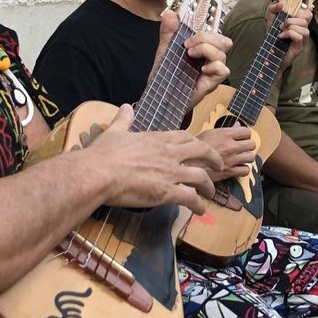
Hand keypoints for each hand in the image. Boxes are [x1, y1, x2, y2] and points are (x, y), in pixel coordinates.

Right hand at [83, 105, 221, 213]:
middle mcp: (169, 153)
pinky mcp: (167, 192)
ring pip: (201, 177)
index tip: (200, 148)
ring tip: (210, 193)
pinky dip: (199, 205)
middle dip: (213, 158)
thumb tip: (126, 107)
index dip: (195, 143)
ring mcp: (170, 172)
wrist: (98, 173)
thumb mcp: (114, 131)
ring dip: (209, 186)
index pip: (184, 137)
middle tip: (219, 165)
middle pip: (201, 151)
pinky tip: (200, 210)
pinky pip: (191, 198)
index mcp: (157, 139)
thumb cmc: (103, 154)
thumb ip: (123, 120)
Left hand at [155, 10, 231, 108]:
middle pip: (224, 41)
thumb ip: (168, 32)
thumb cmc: (164, 77)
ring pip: (223, 53)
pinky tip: (201, 71)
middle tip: (188, 46)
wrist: (159, 98)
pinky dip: (214, 67)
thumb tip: (168, 12)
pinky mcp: (212, 83)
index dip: (206, 32)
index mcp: (201, 50)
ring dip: (206, 50)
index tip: (187, 37)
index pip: (216, 35)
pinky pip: (224, 70)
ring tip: (190, 56)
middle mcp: (210, 60)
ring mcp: (212, 71)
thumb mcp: (164, 51)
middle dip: (206, 38)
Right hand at [197, 125, 256, 180]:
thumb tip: (237, 125)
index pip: (247, 131)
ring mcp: (232, 159)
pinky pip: (246, 170)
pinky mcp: (230, 172)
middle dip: (248, 146)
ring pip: (251, 157)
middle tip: (242, 148)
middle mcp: (230, 146)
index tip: (242, 137)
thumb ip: (225, 130)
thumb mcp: (208, 133)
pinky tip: (237, 167)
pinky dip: (243, 169)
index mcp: (225, 134)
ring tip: (241, 158)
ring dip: (247, 158)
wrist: (187, 165)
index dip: (246, 135)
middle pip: (252, 144)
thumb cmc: (193, 149)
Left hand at [266, 1, 309, 68]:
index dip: (299, 10)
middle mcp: (303, 31)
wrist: (269, 56)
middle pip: (308, 17)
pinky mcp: (299, 48)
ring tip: (281, 31)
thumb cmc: (272, 39)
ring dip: (291, 27)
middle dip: (292, 19)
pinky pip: (300, 37)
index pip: (307, 13)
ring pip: (305, 28)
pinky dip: (289, 34)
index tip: (286, 15)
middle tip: (281, 25)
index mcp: (299, 24)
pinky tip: (281, 36)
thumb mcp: (271, 21)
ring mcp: (303, 40)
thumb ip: (273, 10)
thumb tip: (281, 4)